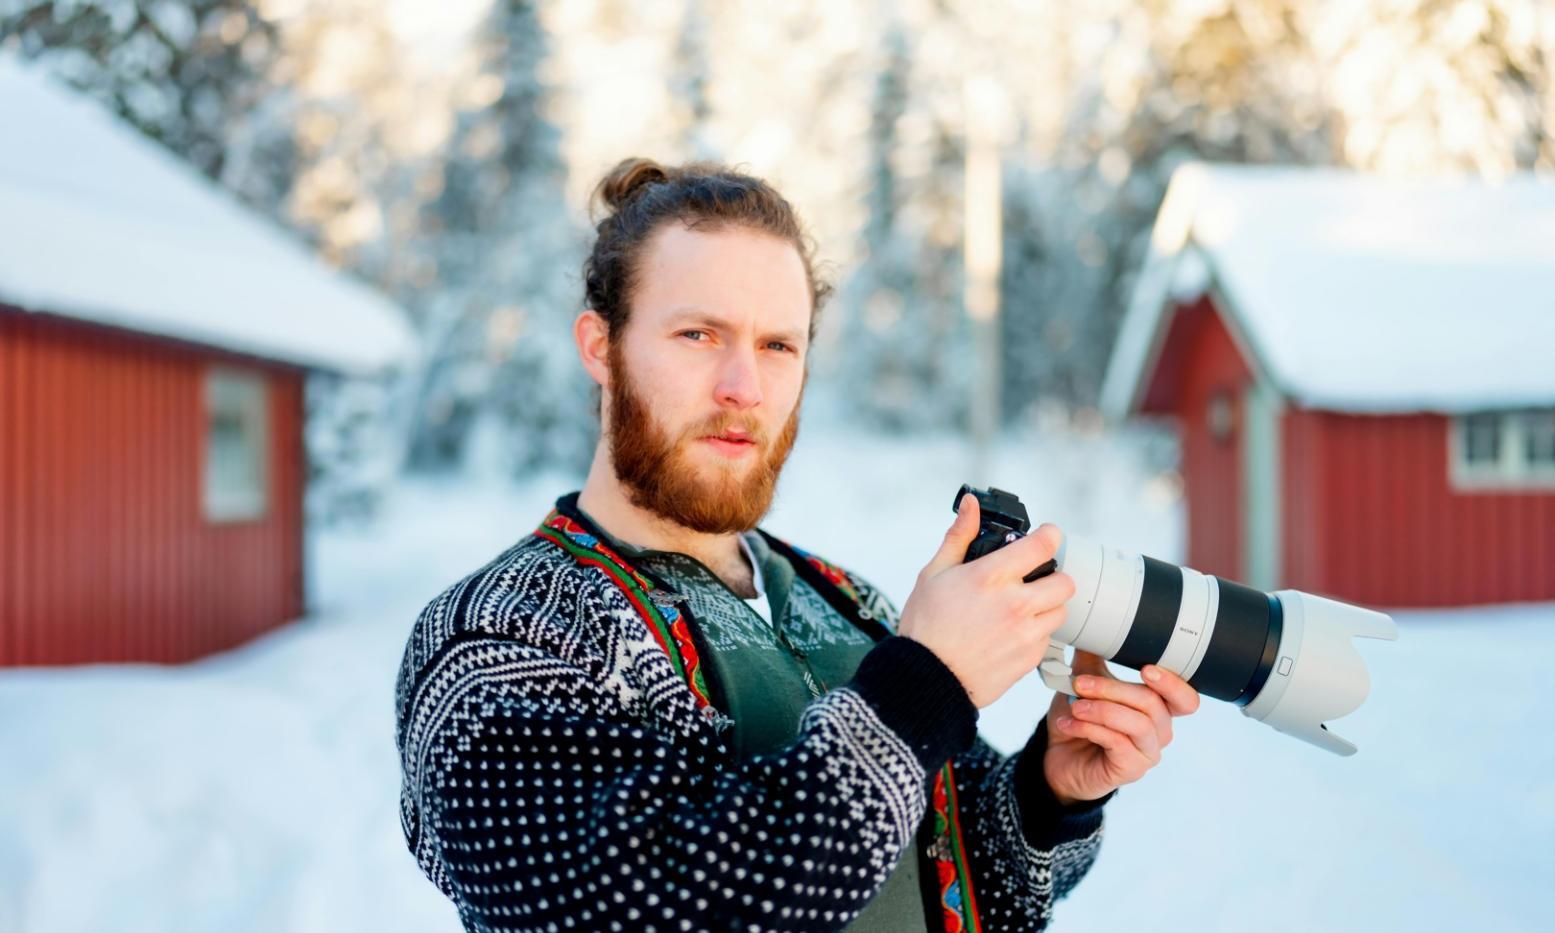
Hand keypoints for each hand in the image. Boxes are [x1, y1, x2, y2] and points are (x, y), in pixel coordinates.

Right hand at [897, 493, 1075, 708]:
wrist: (925, 678)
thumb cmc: (926, 625)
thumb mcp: (934, 573)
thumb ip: (959, 536)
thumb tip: (971, 505)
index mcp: (991, 577)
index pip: (1043, 546)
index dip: (1050, 535)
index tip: (1047, 535)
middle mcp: (1015, 604)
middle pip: (1065, 582)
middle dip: (1052, 576)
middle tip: (1034, 580)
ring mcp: (1025, 634)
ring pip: (1060, 612)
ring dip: (1046, 607)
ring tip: (1021, 610)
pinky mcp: (1028, 659)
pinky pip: (1047, 640)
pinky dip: (1035, 634)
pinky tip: (1010, 633)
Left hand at [1042, 650, 1199, 804]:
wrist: (1058, 757)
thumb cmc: (1079, 720)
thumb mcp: (1084, 684)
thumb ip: (1091, 659)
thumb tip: (1090, 628)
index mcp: (1157, 708)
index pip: (1186, 698)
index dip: (1173, 683)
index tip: (1146, 669)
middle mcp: (1159, 731)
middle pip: (1153, 704)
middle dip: (1113, 689)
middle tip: (1081, 684)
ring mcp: (1147, 753)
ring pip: (1138, 724)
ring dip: (1102, 710)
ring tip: (1074, 706)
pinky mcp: (1131, 769)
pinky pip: (1118, 743)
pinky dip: (1090, 728)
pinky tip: (1069, 723)